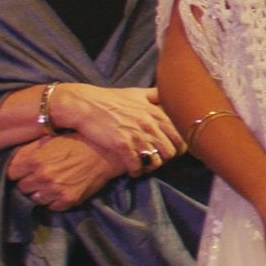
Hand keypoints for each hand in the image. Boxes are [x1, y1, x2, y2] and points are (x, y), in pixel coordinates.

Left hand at [6, 132, 123, 210]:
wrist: (105, 152)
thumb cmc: (78, 142)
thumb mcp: (51, 139)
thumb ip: (29, 150)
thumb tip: (14, 161)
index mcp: (34, 158)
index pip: (11, 173)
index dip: (17, 171)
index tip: (23, 170)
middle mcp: (42, 176)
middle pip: (22, 187)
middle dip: (29, 182)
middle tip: (40, 175)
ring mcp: (54, 190)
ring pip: (35, 199)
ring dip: (41, 192)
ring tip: (52, 183)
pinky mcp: (67, 200)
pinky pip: (51, 207)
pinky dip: (54, 200)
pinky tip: (61, 190)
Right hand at [50, 84, 183, 174]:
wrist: (85, 104)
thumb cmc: (111, 99)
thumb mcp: (137, 93)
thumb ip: (154, 95)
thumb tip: (167, 94)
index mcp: (156, 113)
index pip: (179, 136)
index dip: (179, 147)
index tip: (172, 151)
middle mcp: (150, 124)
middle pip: (171, 151)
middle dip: (166, 159)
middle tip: (157, 160)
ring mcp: (137, 135)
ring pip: (156, 161)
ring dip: (151, 167)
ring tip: (145, 167)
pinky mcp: (122, 145)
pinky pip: (137, 165)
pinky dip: (136, 171)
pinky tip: (132, 171)